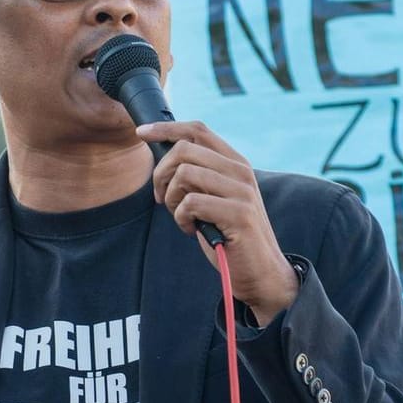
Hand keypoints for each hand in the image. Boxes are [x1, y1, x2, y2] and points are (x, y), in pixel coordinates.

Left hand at [140, 121, 297, 322]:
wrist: (261, 273)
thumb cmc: (230, 236)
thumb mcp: (214, 198)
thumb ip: (198, 176)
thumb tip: (163, 157)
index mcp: (235, 163)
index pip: (197, 130)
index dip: (165, 128)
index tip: (142, 134)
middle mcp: (241, 171)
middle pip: (184, 149)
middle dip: (161, 173)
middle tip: (162, 198)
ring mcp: (242, 191)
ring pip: (184, 173)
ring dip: (172, 198)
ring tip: (182, 216)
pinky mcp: (239, 214)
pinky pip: (191, 202)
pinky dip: (181, 218)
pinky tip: (191, 229)